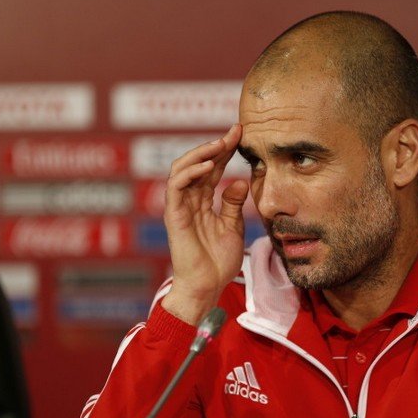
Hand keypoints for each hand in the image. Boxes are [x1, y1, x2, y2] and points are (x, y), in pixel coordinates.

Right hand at [160, 124, 247, 323]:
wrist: (207, 286)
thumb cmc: (218, 261)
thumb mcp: (233, 226)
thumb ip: (233, 203)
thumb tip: (240, 180)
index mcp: (203, 201)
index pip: (213, 168)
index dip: (225, 150)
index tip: (243, 134)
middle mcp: (190, 200)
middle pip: (199, 163)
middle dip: (216, 145)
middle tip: (236, 131)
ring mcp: (180, 206)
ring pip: (182, 169)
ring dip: (200, 153)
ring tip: (220, 144)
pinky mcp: (174, 215)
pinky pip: (176, 187)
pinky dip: (189, 174)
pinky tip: (207, 167)